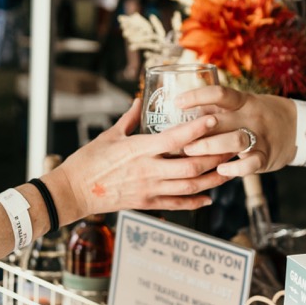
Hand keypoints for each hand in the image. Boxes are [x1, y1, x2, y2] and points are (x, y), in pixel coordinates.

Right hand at [50, 100, 232, 220]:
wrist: (73, 192)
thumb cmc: (88, 161)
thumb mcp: (109, 135)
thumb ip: (129, 118)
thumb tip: (139, 100)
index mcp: (139, 149)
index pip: (175, 138)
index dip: (197, 129)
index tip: (213, 119)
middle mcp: (148, 170)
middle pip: (191, 165)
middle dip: (215, 156)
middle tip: (232, 146)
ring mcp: (149, 189)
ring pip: (189, 186)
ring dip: (212, 178)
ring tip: (229, 170)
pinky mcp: (146, 204)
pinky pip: (177, 204)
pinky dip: (195, 201)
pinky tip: (209, 197)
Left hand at [175, 86, 295, 175]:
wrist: (299, 128)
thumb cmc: (262, 114)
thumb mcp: (245, 104)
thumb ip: (220, 108)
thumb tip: (185, 110)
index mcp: (244, 101)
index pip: (220, 93)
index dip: (197, 96)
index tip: (177, 102)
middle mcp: (251, 117)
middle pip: (220, 120)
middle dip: (195, 131)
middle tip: (177, 139)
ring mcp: (260, 137)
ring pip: (234, 141)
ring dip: (209, 148)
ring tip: (191, 153)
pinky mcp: (266, 156)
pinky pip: (250, 164)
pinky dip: (234, 169)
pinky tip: (220, 170)